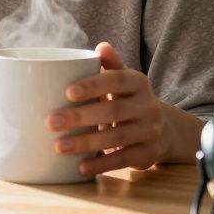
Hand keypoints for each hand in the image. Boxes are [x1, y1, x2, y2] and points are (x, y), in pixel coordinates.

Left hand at [46, 41, 172, 176]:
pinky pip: (123, 159)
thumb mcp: (124, 80)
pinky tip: (80, 167)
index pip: (116, 80)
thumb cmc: (129, 100)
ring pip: (117, 137)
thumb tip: (101, 46)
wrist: (162, 129)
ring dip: (86, 143)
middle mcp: (148, 106)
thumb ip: (111, 65)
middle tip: (51, 122)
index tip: (67, 92)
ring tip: (59, 146)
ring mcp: (150, 131)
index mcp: (138, 83)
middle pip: (113, 111)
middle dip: (80, 117)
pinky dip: (101, 164)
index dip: (93, 85)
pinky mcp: (148, 154)